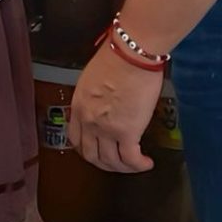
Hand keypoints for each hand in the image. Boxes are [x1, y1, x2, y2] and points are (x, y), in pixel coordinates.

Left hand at [69, 44, 160, 173]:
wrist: (131, 54)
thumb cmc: (117, 57)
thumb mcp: (93, 77)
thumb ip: (95, 95)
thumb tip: (106, 101)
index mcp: (79, 105)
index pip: (75, 138)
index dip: (86, 149)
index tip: (95, 150)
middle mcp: (89, 121)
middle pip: (91, 155)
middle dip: (104, 164)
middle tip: (115, 163)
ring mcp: (107, 129)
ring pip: (111, 162)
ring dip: (123, 168)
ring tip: (134, 164)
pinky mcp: (127, 132)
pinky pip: (131, 159)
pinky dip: (139, 165)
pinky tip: (146, 163)